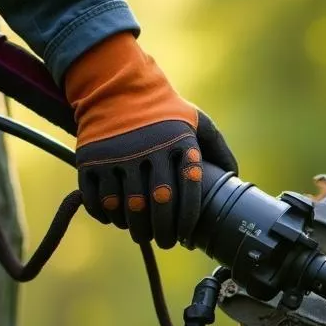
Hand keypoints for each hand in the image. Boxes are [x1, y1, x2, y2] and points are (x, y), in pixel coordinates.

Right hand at [64, 32, 237, 247]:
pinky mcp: (91, 159)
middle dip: (163, 232)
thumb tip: (235, 177)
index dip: (187, 219)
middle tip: (165, 241)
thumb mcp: (197, 120)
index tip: (186, 234)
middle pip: (158, 205)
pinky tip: (115, 218)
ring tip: (142, 233)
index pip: (189, 191)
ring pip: (127, 207)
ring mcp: (117, 155)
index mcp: (178, 143)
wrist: (116, 84)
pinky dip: (105, 215)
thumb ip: (218, 148)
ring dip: (135, 227)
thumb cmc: (164, 108)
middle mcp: (149, 150)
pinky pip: (97, 199)